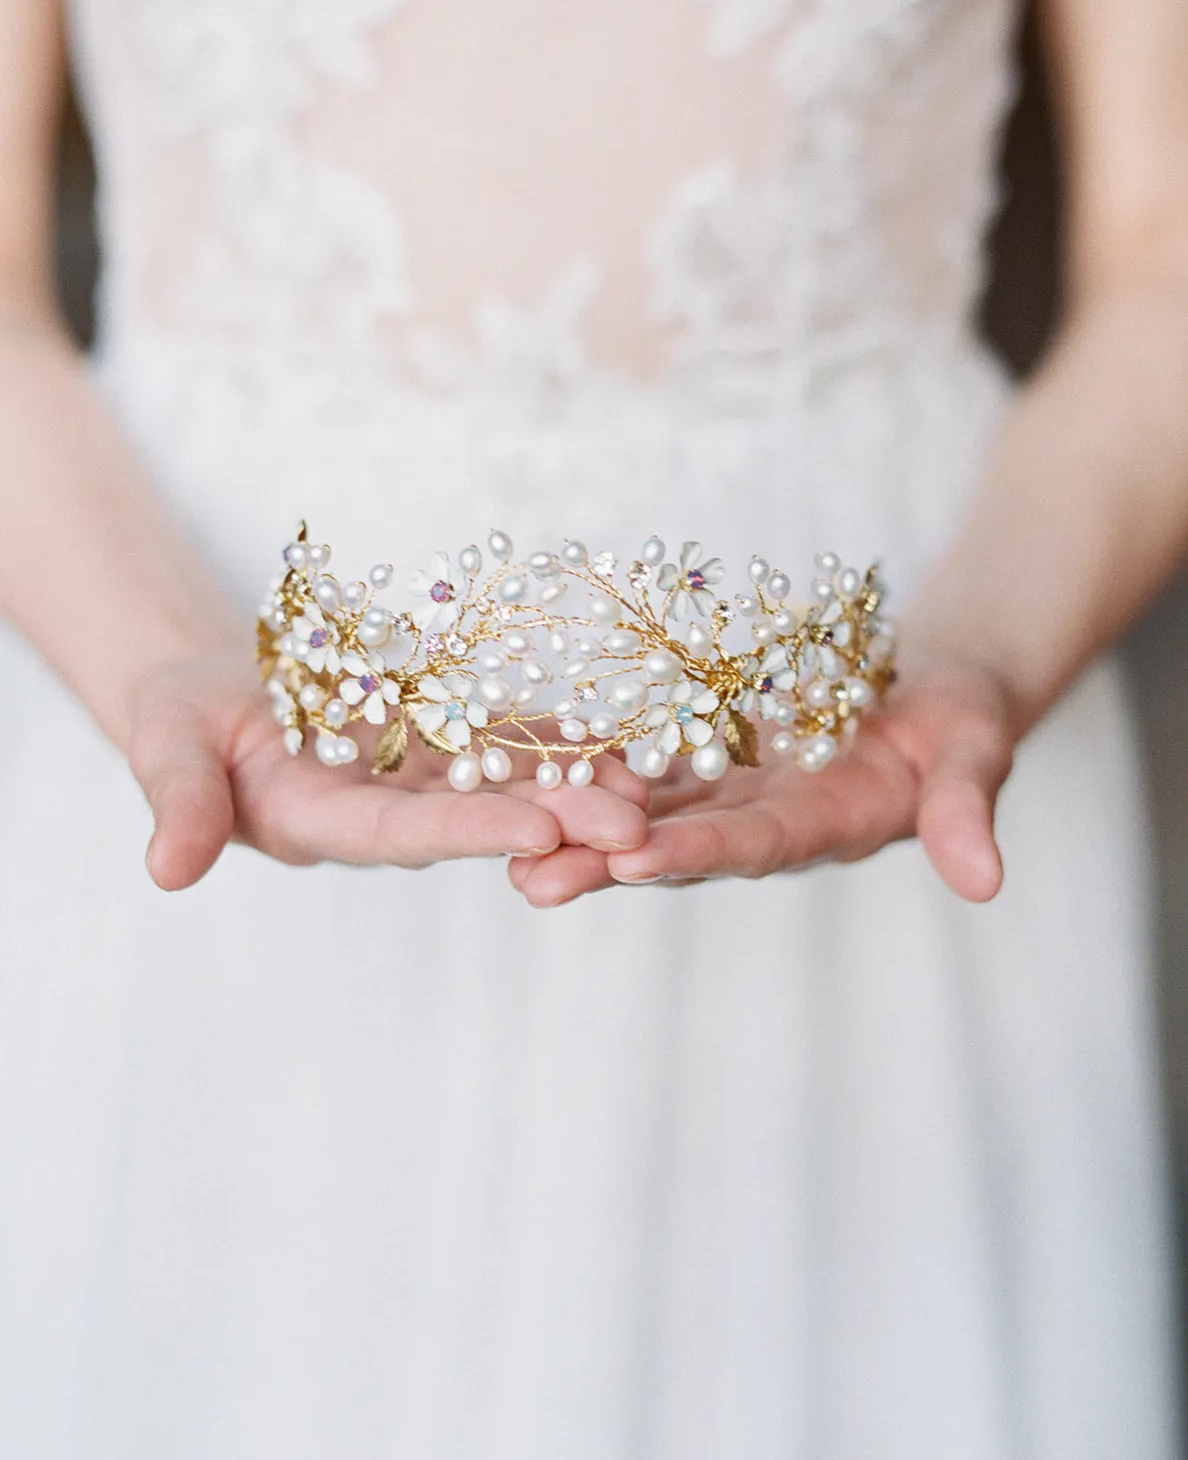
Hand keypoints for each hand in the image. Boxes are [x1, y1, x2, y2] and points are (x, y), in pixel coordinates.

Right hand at [129, 651, 649, 889]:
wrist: (216, 695)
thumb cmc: (180, 722)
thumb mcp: (167, 750)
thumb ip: (182, 804)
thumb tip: (166, 871)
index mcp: (325, 824)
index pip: (406, 834)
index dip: (470, 830)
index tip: (538, 829)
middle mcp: (388, 813)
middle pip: (479, 816)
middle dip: (557, 820)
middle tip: (638, 828)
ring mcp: (419, 779)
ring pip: (508, 782)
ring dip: (580, 786)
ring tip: (657, 788)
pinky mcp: (439, 742)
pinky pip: (508, 742)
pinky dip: (564, 741)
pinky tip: (629, 741)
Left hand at [508, 650, 1016, 907]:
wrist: (930, 691)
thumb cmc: (962, 717)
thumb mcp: (976, 752)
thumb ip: (965, 810)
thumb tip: (989, 885)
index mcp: (827, 828)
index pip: (755, 846)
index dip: (696, 854)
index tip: (633, 859)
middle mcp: (767, 823)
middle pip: (680, 846)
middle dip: (607, 863)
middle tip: (530, 879)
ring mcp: (734, 795)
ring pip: (649, 815)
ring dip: (581, 830)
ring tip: (506, 845)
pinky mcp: (713, 762)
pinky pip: (646, 768)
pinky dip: (594, 771)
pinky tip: (532, 772)